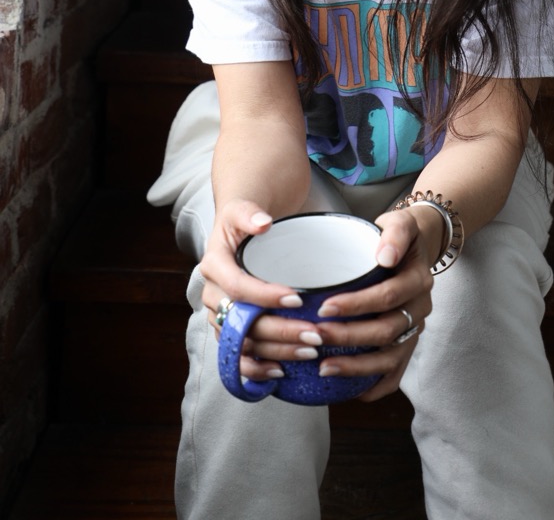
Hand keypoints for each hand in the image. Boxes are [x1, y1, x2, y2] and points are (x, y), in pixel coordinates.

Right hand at [199, 200, 326, 381]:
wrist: (234, 235)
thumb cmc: (242, 221)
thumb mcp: (242, 209)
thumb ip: (249, 213)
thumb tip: (263, 222)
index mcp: (213, 265)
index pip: (237, 286)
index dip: (265, 295)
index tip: (297, 297)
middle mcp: (212, 294)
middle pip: (243, 321)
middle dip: (280, 330)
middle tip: (314, 334)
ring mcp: (218, 316)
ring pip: (243, 343)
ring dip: (276, 351)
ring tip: (309, 351)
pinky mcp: (226, 330)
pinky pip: (236, 357)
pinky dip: (256, 369)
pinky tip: (281, 371)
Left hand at [308, 208, 435, 400]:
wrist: (417, 247)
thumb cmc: (398, 235)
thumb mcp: (401, 222)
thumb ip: (396, 233)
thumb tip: (385, 256)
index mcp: (417, 279)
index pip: (387, 296)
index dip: (357, 304)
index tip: (325, 307)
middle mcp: (420, 308)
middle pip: (386, 330)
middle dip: (348, 336)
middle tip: (315, 336)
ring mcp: (415, 329)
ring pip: (390, 358)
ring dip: (358, 367)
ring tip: (325, 368)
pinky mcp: (407, 343)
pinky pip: (396, 372)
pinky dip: (376, 385)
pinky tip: (352, 392)